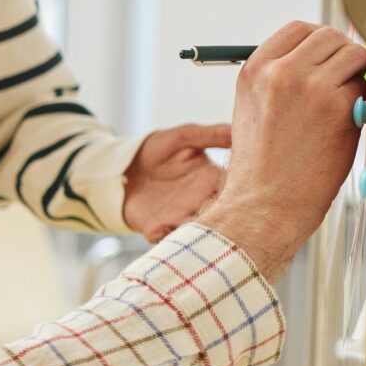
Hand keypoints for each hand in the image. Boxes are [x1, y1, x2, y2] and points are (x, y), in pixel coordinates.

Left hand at [122, 122, 230, 241]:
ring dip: (198, 232)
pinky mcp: (157, 226)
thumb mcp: (184, 137)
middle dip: (224, 220)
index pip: (236, 191)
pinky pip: (166, 237)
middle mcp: (201, 201)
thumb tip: (238, 129)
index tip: (243, 195)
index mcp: (213, 180)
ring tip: (194, 224)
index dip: (241, 195)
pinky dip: (166, 236)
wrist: (123, 165)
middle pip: (221, 216)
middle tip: (219, 215)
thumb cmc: (158, 149)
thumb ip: (211, 135)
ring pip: (197, 231)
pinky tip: (161, 228)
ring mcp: (180, 216)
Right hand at [198, 22, 365, 279]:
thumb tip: (324, 55)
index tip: (324, 60)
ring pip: (354, 54)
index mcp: (254, 71)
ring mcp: (311, 86)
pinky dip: (362, 101)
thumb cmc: (262, 165)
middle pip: (329, 36)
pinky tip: (345, 123)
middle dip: (340, 56)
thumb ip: (280, 77)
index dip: (317, 42)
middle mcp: (280, 72)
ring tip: (341, 105)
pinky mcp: (339, 105)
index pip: (298, 29)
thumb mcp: (252, 108)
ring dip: (355, 75)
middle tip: (339, 83)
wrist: (264, 203)